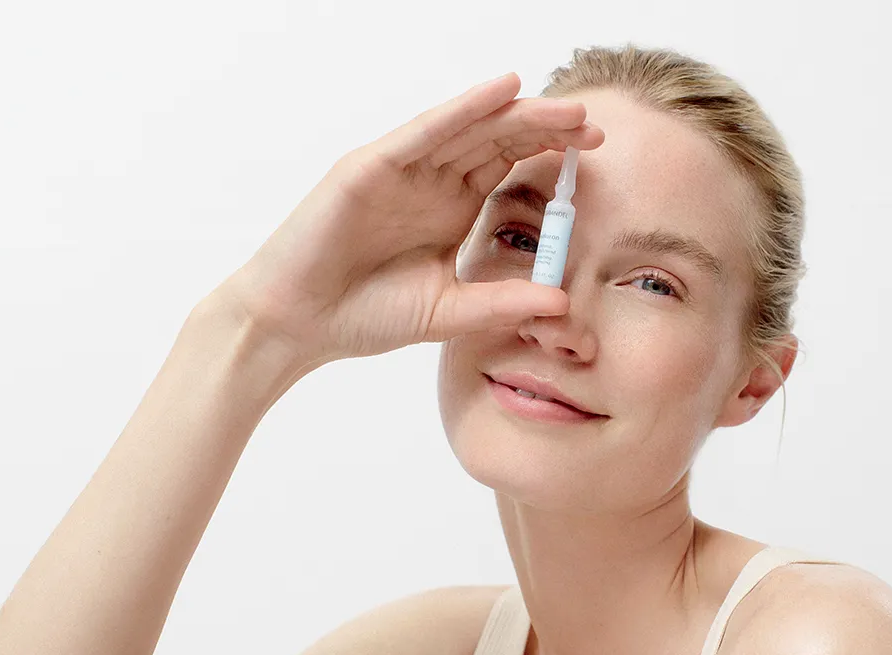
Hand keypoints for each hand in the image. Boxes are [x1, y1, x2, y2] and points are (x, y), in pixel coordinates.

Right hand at [213, 72, 603, 369]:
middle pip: (497, 140)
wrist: (297, 324)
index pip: (509, 167)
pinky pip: (423, 133)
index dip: (550, 154)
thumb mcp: (446, 312)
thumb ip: (500, 303)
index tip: (594, 152)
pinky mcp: (370, 167)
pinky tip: (500, 91)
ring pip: (468, 130)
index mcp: (452, 210)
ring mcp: (402, 171)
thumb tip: (563, 303)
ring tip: (565, 107)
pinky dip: (462, 110)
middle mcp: (431, 182)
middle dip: (545, 128)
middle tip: (592, 123)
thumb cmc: (363, 316)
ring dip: (516, 114)